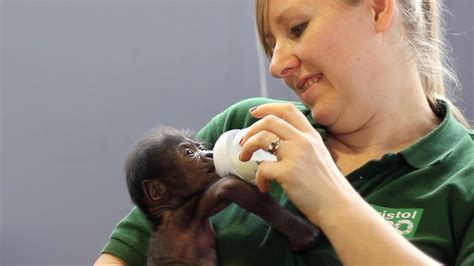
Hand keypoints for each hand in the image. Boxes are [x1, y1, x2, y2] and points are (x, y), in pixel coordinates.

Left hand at [239, 103, 355, 223]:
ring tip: (244, 158)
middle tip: (243, 142)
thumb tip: (280, 145)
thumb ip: (304, 147)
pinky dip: (258, 178)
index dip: (267, 108)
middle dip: (251, 129)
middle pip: (270, 121)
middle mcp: (304, 141)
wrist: (339, 207)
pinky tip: (264, 187)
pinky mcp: (288, 172)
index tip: (254, 113)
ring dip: (247, 147)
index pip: (288, 110)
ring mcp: (296, 155)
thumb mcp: (320, 157)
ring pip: (262, 138)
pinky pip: (262, 168)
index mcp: (312, 136)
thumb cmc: (329, 189)